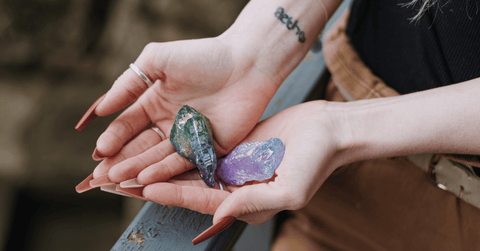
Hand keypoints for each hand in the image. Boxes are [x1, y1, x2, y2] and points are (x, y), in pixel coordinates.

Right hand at [89, 36, 281, 180]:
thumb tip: (100, 109)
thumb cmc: (203, 56)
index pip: (129, 126)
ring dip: (138, 169)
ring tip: (119, 179)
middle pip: (141, 146)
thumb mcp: (158, 61)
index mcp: (157, 103)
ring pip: (159, 158)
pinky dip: (165, 171)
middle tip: (101, 176)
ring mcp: (190, 138)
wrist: (246, 63)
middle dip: (121, 160)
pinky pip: (185, 163)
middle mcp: (171, 123)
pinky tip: (146, 179)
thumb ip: (128, 84)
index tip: (99, 151)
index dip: (113, 138)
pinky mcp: (210, 149)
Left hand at [142, 101, 345, 224]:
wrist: (329, 130)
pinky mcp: (232, 149)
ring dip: (161, 167)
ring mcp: (232, 168)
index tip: (146, 186)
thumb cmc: (317, 161)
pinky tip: (158, 142)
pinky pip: (201, 150)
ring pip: (189, 169)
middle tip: (123, 180)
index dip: (174, 194)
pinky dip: (179, 149)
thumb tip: (218, 216)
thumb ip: (253, 203)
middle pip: (188, 188)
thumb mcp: (289, 189)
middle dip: (156, 185)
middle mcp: (233, 190)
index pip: (203, 200)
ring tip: (131, 164)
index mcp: (245, 205)